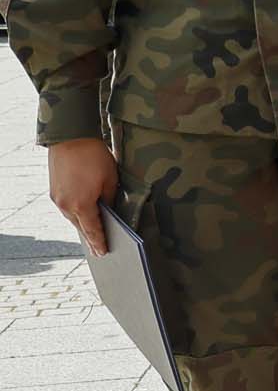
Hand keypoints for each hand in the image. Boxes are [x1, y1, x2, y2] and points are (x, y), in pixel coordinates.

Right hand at [46, 138, 116, 255]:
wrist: (70, 137)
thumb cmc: (94, 157)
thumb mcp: (110, 180)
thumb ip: (109, 199)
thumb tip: (108, 211)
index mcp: (81, 205)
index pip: (93, 230)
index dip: (99, 243)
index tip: (103, 253)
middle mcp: (66, 206)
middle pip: (81, 227)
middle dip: (90, 238)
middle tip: (99, 251)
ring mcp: (57, 198)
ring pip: (73, 218)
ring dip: (83, 225)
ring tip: (92, 235)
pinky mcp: (54, 191)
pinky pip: (67, 208)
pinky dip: (76, 214)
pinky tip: (83, 216)